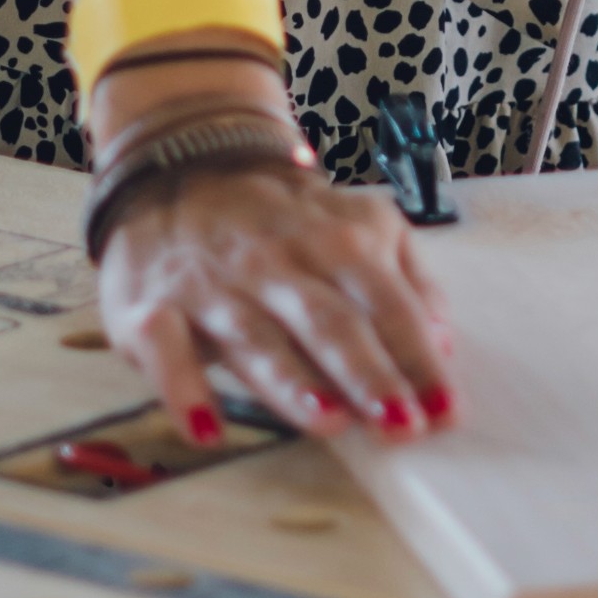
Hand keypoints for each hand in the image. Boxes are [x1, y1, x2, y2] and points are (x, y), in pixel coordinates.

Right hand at [95, 130, 456, 446]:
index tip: (445, 411)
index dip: (418, 358)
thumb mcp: (362, 227)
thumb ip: (408, 281)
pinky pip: (166, 350)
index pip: (387, 304)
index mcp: (339, 240)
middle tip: (401, 427)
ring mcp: (213, 286)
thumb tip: (442, 344)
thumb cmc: (286, 223)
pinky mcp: (152, 309)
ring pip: (257, 336)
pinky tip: (206, 430)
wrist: (182, 167)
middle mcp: (277, 261)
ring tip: (330, 423)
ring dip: (293, 382)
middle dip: (368, 374)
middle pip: (329, 320)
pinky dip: (183, 389)